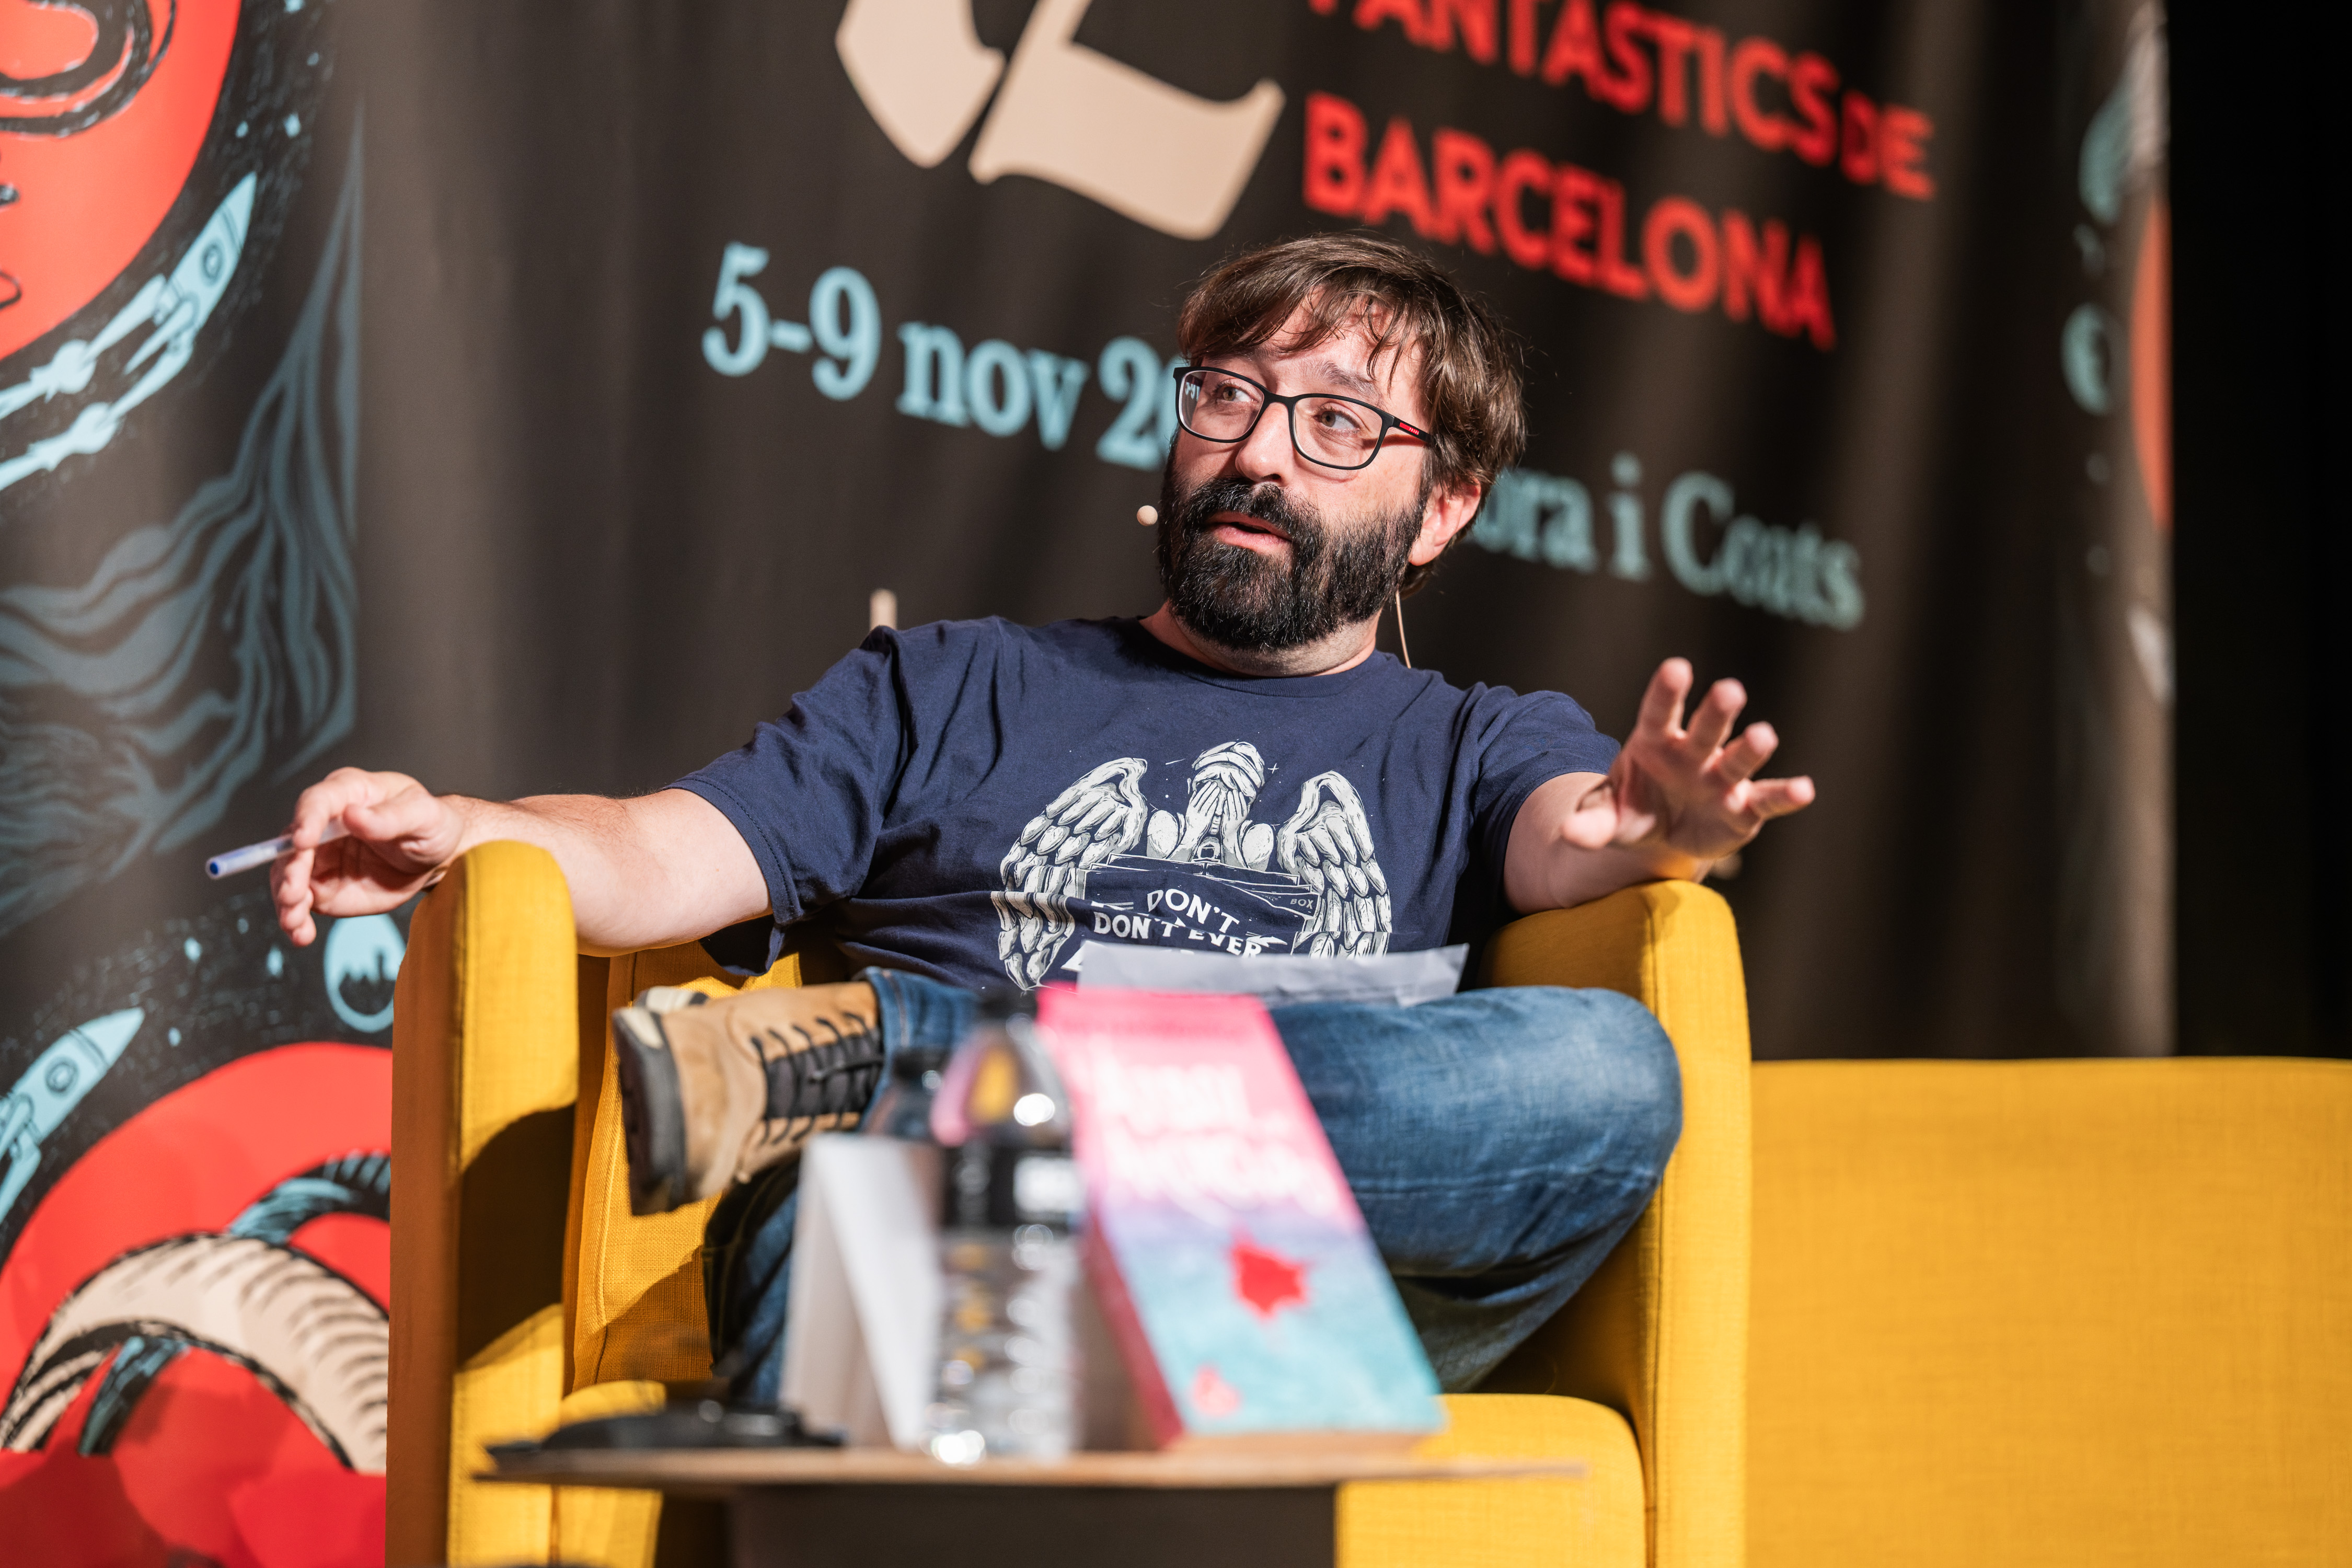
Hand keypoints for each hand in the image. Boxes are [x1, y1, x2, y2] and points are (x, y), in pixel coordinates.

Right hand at [270, 767, 468, 945]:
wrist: (436, 858)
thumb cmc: (431, 825)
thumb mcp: (424, 816)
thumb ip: (391, 817)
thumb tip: (354, 815)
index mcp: (349, 793)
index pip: (318, 802)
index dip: (306, 821)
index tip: (302, 842)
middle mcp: (324, 823)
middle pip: (293, 843)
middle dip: (291, 870)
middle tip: (294, 894)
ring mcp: (319, 856)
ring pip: (289, 875)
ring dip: (287, 899)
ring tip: (295, 921)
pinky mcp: (322, 886)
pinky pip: (300, 902)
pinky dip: (296, 919)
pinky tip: (301, 933)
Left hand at [1560, 658, 1815, 866]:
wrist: (1660, 836)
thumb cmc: (1632, 811)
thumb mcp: (1606, 819)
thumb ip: (1591, 824)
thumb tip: (1569, 834)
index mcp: (1654, 742)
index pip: (1658, 711)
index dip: (1666, 692)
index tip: (1676, 667)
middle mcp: (1693, 752)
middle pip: (1705, 727)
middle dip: (1717, 711)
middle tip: (1730, 690)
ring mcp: (1721, 778)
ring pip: (1738, 757)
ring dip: (1751, 747)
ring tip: (1764, 735)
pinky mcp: (1744, 807)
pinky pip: (1766, 799)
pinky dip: (1785, 795)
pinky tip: (1806, 790)